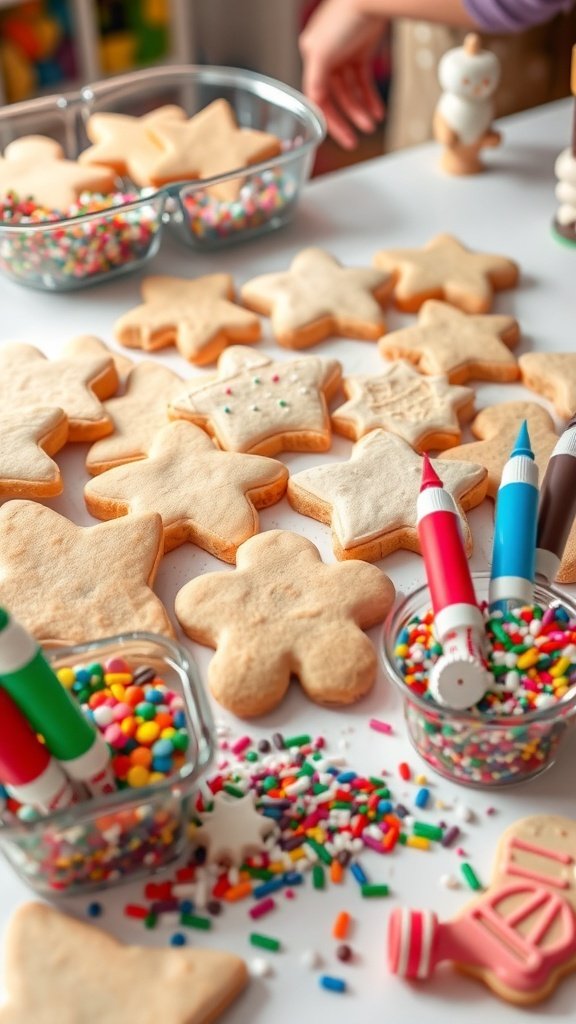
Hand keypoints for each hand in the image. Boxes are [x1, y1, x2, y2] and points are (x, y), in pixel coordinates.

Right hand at [299, 0, 385, 149]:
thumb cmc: (346, 16)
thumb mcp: (321, 53)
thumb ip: (314, 82)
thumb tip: (313, 105)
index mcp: (312, 56)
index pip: (318, 97)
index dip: (330, 120)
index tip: (342, 138)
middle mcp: (326, 56)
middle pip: (336, 97)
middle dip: (348, 118)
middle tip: (356, 139)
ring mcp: (344, 54)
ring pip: (351, 92)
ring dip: (362, 110)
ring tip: (372, 125)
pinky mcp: (362, 51)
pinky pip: (364, 81)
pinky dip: (371, 97)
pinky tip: (378, 111)